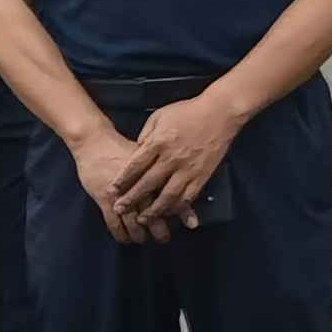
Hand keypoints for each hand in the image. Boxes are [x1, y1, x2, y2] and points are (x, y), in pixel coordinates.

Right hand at [72, 125, 169, 244]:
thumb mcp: (147, 157)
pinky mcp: (105, 199)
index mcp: (153, 174)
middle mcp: (139, 186)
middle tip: (163, 238)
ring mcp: (121, 194)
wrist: (95, 142)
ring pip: (134, 224)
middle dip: (160, 231)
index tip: (186, 226)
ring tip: (142, 239)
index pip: (170, 198)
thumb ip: (161, 171)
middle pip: (154, 215)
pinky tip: (125, 238)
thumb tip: (180, 184)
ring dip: (139, 236)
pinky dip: (121, 235)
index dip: (178, 214)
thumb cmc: (122, 149)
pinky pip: (114, 224)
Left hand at [111, 91, 241, 227]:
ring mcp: (188, 169)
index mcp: (158, 142)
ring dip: (154, 210)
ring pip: (168, 196)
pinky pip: (188, 196)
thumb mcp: (158, 117)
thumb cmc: (186, 112)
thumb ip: (146, 136)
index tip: (112, 190)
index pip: (135, 165)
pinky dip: (177, 207)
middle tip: (120, 210)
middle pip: (148, 183)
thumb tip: (136, 152)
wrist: (219, 113)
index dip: (122, 180)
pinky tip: (168, 213)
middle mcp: (172, 158)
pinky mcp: (202, 175)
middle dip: (132, 199)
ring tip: (142, 219)